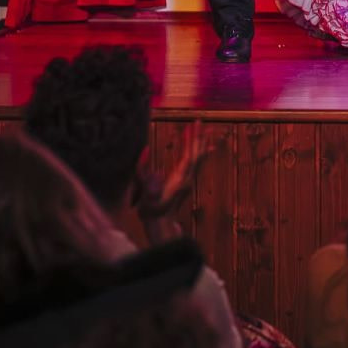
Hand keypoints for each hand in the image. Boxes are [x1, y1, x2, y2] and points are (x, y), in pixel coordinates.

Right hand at [134, 121, 203, 238]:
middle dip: (198, 137)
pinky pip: (194, 163)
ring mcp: (188, 180)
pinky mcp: (185, 183)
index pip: (190, 154)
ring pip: (198, 158)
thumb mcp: (145, 193)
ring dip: (200, 143)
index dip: (192, 139)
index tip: (193, 124)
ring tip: (204, 129)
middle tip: (200, 120)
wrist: (161, 227)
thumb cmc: (152, 212)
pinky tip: (200, 147)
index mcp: (180, 179)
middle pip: (197, 154)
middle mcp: (188, 178)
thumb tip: (145, 152)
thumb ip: (143, 173)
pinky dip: (197, 152)